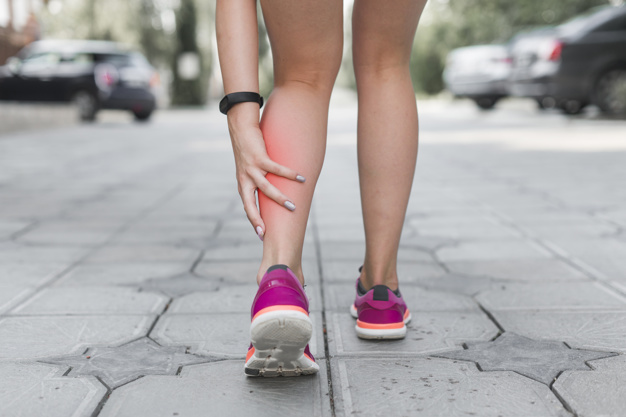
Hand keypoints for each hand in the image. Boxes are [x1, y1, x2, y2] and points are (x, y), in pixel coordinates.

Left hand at [229, 122, 304, 240]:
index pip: (247, 207)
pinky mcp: (259, 158)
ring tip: (293, 207)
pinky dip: (289, 174)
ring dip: (280, 198)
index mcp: (243, 186)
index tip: (261, 235)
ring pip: (266, 188)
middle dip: (259, 218)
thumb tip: (276, 194)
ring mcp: (251, 169)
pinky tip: (301, 178)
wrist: (241, 130)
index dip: (253, 221)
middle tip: (268, 232)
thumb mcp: (250, 170)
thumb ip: (259, 183)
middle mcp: (245, 180)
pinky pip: (276, 169)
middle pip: (250, 204)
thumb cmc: (249, 151)